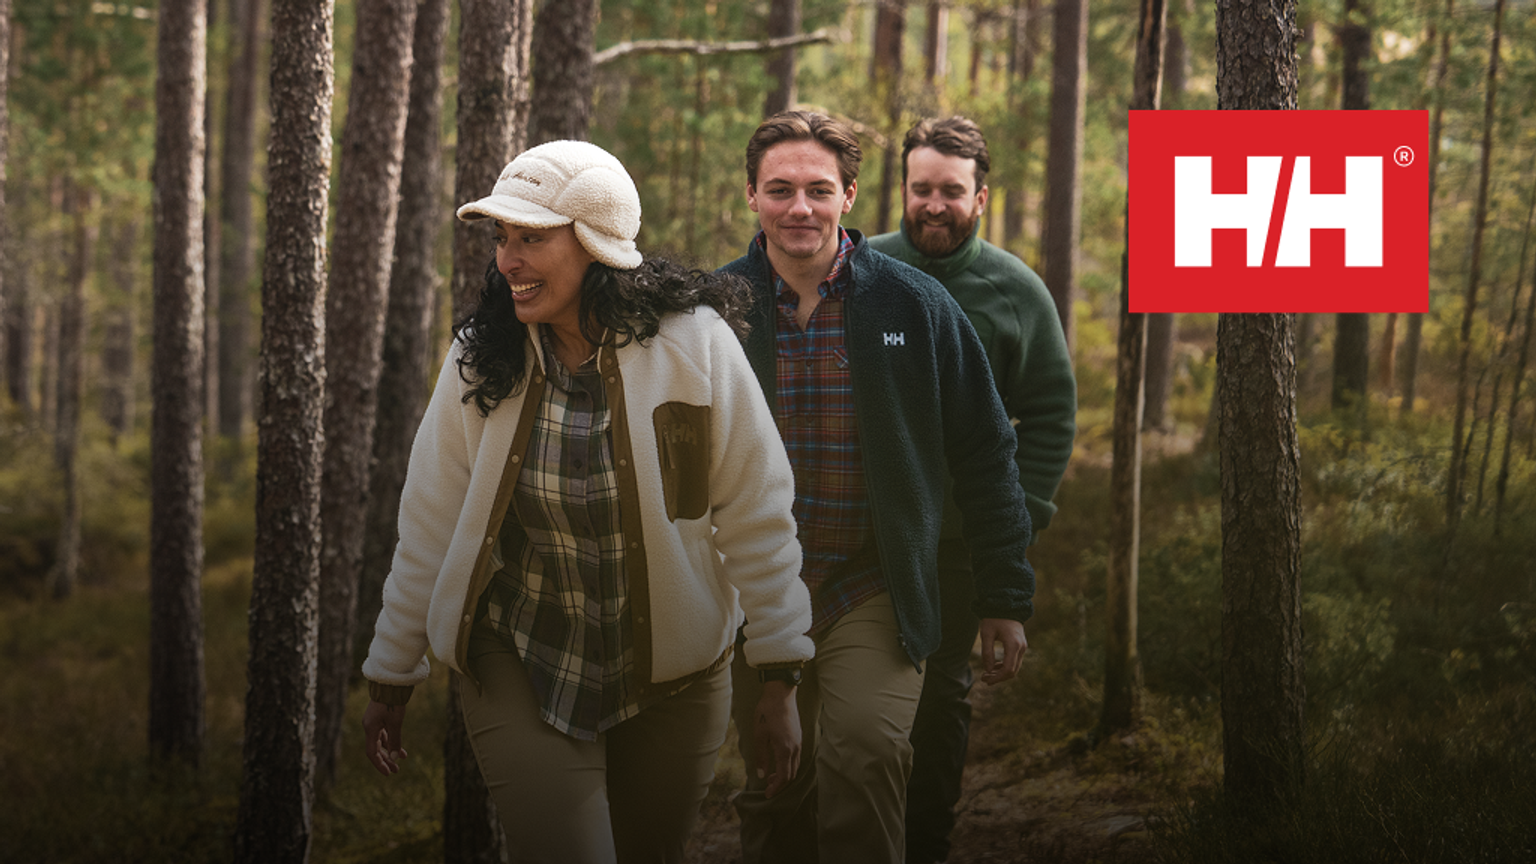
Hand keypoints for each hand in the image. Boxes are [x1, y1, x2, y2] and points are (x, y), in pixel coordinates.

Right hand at [363, 699, 408, 776]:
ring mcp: (374, 722)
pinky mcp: (380, 717)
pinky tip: (401, 748)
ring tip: (401, 760)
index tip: (388, 773)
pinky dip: (392, 740)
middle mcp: (370, 726)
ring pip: (381, 741)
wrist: (391, 683)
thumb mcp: (396, 722)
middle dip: (386, 760)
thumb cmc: (392, 702)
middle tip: (396, 770)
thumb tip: (394, 757)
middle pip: (376, 748)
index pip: (372, 752)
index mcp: (370, 729)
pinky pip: (385, 733)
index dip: (380, 764)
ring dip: (390, 751)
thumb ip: (395, 740)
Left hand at [752, 681, 801, 797]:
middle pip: (791, 774)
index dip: (776, 788)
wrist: (781, 693)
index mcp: (785, 749)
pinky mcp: (799, 736)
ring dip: (785, 774)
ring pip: (795, 766)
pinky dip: (788, 765)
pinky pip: (796, 757)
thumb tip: (763, 775)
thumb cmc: (767, 712)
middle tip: (768, 787)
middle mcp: (795, 748)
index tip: (767, 795)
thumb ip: (762, 757)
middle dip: (780, 784)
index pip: (784, 777)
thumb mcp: (760, 735)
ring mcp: (799, 742)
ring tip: (771, 775)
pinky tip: (778, 762)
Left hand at [977, 618, 1027, 685]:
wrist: (1006, 605)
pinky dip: (1005, 667)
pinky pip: (1015, 661)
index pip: (1008, 669)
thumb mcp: (986, 634)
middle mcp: (1021, 647)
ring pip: (1014, 668)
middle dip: (998, 677)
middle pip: (1012, 671)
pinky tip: (994, 667)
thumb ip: (987, 652)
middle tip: (984, 679)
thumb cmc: (994, 618)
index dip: (997, 678)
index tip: (986, 680)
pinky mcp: (1021, 646)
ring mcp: (1023, 647)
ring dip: (1001, 673)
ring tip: (987, 674)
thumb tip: (988, 670)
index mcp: (1013, 644)